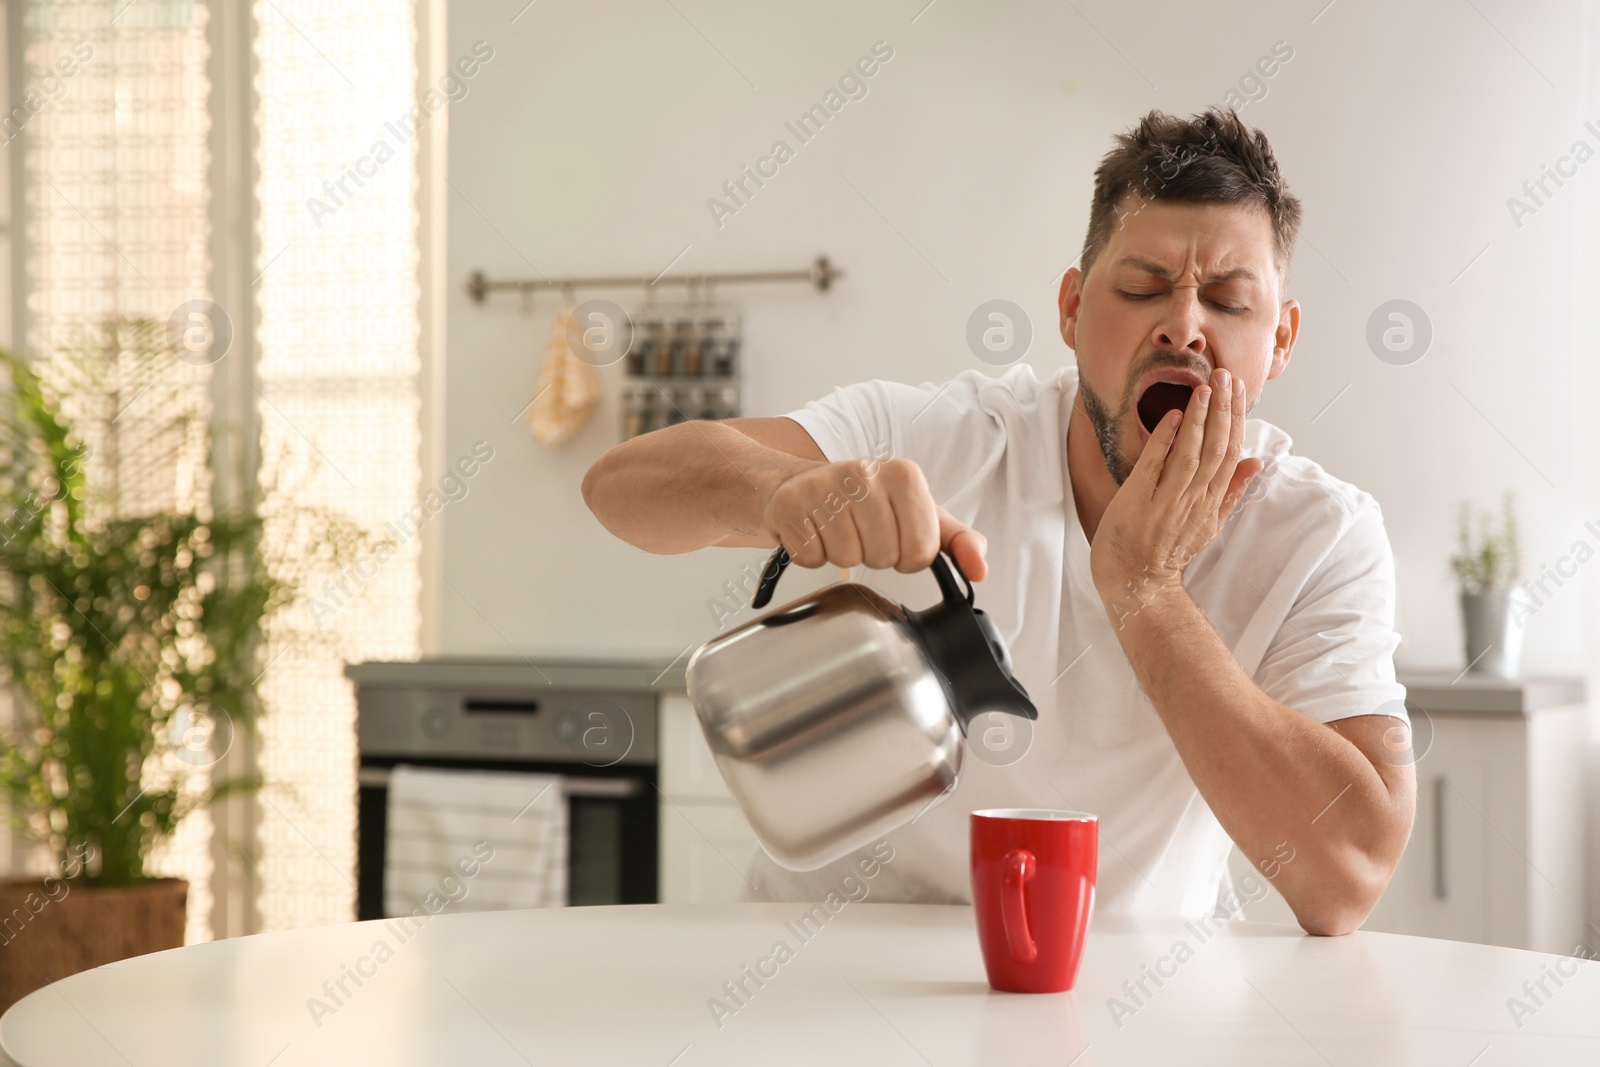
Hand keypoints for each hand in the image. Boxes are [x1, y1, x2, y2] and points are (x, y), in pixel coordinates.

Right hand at [762, 457, 987, 579]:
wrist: (800, 484)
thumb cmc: (866, 502)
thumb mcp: (920, 515)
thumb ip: (957, 542)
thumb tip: (979, 569)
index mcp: (905, 475)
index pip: (921, 551)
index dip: (908, 556)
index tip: (895, 537)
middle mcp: (865, 473)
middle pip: (883, 558)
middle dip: (873, 555)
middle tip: (862, 532)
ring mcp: (825, 486)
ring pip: (846, 559)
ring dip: (842, 555)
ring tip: (838, 530)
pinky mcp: (790, 505)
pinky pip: (812, 557)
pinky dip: (812, 554)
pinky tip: (815, 531)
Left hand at [1089, 367, 1262, 618]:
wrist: (1136, 583)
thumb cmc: (1167, 551)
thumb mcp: (1208, 524)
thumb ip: (1231, 492)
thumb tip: (1257, 462)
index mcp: (1211, 502)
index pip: (1232, 452)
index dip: (1236, 419)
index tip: (1237, 390)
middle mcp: (1193, 499)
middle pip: (1216, 448)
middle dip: (1222, 410)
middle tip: (1225, 376)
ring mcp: (1166, 500)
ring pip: (1190, 453)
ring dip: (1198, 419)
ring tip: (1204, 388)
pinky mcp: (1138, 501)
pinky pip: (1154, 465)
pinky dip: (1164, 440)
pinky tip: (1172, 416)